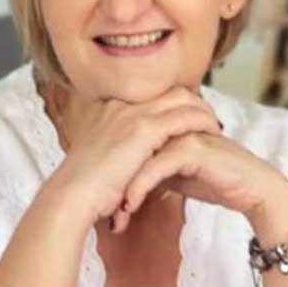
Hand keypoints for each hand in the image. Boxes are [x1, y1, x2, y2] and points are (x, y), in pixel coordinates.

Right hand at [42, 86, 222, 229]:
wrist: (71, 196)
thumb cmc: (84, 189)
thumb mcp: (100, 161)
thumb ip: (117, 152)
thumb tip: (131, 162)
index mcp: (107, 110)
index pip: (150, 97)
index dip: (173, 106)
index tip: (188, 118)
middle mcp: (119, 105)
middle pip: (168, 90)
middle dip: (193, 102)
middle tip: (209, 119)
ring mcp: (131, 114)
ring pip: (181, 98)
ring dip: (202, 110)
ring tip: (215, 126)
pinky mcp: (143, 129)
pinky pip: (184, 117)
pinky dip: (202, 123)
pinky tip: (213, 134)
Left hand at [110, 120, 287, 233]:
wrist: (253, 190)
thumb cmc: (216, 180)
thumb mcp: (175, 174)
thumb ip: (152, 167)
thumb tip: (124, 180)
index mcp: (165, 125)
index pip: (127, 142)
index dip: (112, 170)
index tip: (99, 197)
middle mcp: (171, 124)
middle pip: (128, 146)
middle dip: (112, 178)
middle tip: (99, 206)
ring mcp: (182, 132)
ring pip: (138, 156)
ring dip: (122, 186)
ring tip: (112, 212)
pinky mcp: (192, 147)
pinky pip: (156, 166)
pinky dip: (140, 188)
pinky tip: (130, 207)